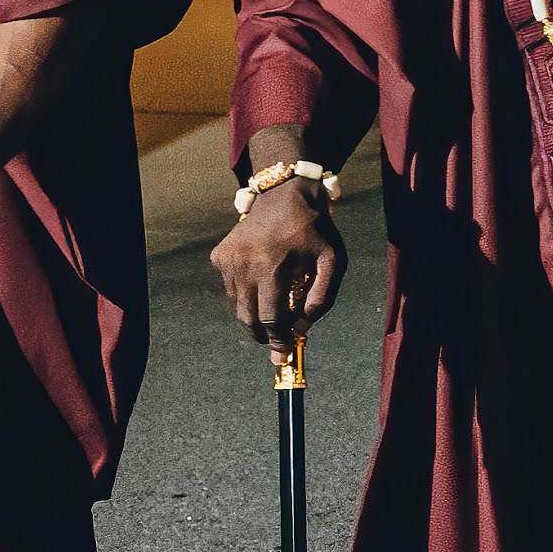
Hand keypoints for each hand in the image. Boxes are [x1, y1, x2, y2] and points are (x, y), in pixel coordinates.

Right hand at [211, 185, 345, 347]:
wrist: (285, 194)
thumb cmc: (315, 230)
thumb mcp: (333, 260)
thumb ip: (322, 297)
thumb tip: (303, 329)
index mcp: (272, 264)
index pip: (270, 317)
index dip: (277, 340)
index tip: (283, 357)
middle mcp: (243, 263)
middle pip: (248, 317)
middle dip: (263, 335)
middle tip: (277, 342)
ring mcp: (227, 259)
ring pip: (237, 305)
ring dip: (255, 314)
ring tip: (276, 307)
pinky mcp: (219, 255)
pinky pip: (230, 288)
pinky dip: (246, 294)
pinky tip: (263, 282)